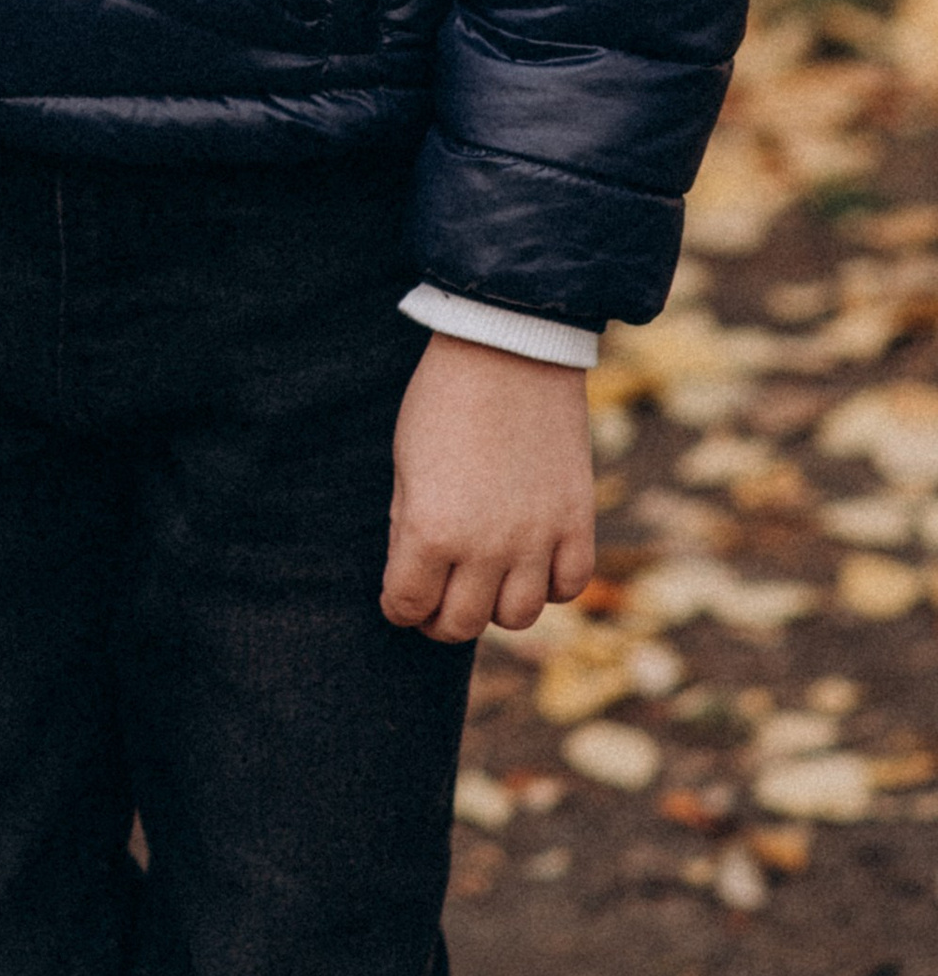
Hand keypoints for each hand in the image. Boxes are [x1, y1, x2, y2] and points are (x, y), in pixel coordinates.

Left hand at [381, 334, 596, 642]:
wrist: (507, 351)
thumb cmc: (442, 400)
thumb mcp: (405, 464)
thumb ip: (408, 528)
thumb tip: (413, 577)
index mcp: (431, 530)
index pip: (408, 605)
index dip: (398, 606)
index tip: (399, 597)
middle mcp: (487, 547)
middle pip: (461, 624)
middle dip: (440, 617)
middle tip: (436, 597)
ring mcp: (537, 538)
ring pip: (517, 617)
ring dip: (495, 605)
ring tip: (483, 579)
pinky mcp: (577, 522)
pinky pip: (568, 586)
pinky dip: (548, 585)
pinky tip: (530, 562)